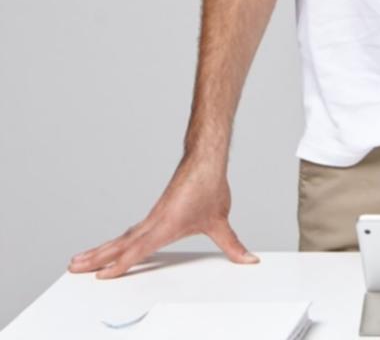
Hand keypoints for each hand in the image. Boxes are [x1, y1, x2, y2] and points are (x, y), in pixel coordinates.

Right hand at [68, 158, 256, 278]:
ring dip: (99, 249)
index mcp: (165, 225)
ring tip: (79, 260)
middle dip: (97, 258)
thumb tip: (248, 259)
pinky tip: (110, 247)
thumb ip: (233, 246)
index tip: (102, 276)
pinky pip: (130, 231)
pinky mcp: (155, 213)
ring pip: (121, 237)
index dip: (121, 264)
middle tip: (73, 267)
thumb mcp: (221, 222)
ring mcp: (152, 217)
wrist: (205, 159)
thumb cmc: (209, 186)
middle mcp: (153, 222)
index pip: (138, 250)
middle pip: (119, 244)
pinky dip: (116, 241)